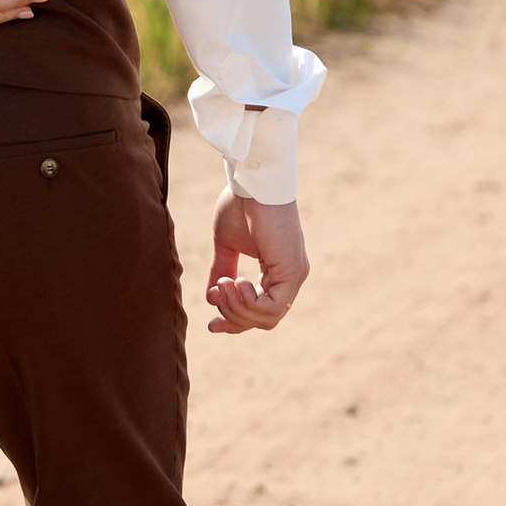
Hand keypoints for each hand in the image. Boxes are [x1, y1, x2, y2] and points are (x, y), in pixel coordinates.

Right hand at [205, 188, 309, 334]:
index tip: (211, 325)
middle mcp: (290, 277)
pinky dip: (248, 302)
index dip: (235, 321)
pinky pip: (272, 307)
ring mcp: (294, 275)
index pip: (261, 311)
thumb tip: (213, 298)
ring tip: (223, 285)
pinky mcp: (292, 271)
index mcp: (278, 272)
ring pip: (268, 318)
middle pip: (265, 320)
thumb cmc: (241, 204)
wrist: (252, 180)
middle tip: (214, 298)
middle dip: (234, 318)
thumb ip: (223, 271)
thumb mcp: (226, 245)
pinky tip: (235, 282)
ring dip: (237, 307)